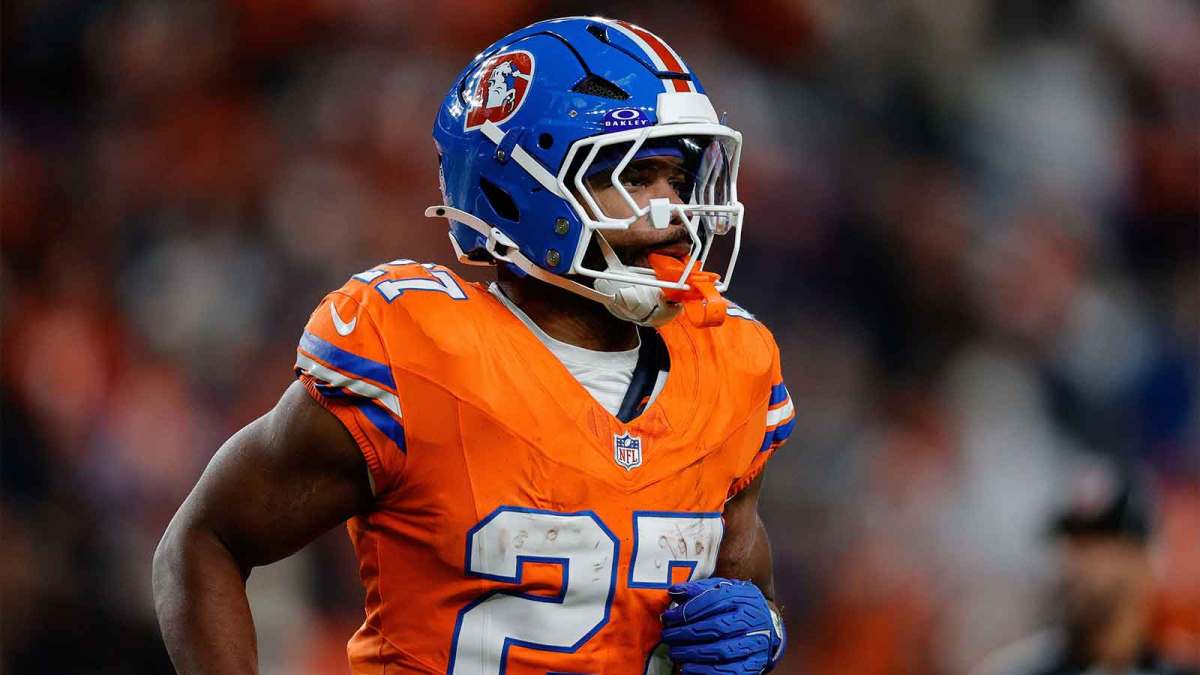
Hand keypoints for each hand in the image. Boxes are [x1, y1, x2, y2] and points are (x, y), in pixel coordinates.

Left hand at [660, 578, 784, 672]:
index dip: (687, 611)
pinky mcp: (754, 663)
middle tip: (668, 636)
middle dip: (686, 633)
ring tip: (675, 653)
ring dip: (693, 654)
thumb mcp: (722, 590)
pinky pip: (729, 671)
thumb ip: (698, 590)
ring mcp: (755, 643)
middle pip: (716, 627)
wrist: (768, 624)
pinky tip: (688, 668)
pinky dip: (706, 672)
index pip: (712, 602)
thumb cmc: (737, 605)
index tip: (668, 618)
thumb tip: (673, 591)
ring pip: (721, 651)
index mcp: (742, 597)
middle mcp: (751, 619)